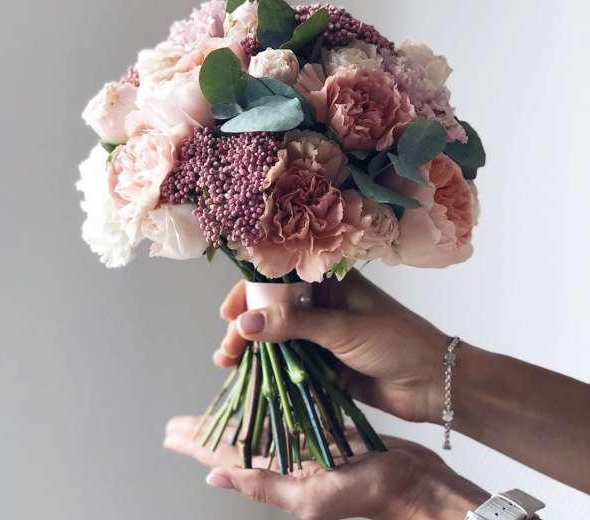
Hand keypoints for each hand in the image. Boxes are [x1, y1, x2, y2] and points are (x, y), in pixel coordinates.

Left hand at [163, 416, 486, 519]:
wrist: (414, 485)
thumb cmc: (369, 495)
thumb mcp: (313, 497)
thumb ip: (265, 487)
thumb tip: (214, 478)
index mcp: (280, 478)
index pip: (227, 458)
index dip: (197, 445)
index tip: (172, 432)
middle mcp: (288, 462)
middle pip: (237, 442)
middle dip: (207, 433)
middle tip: (179, 422)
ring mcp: (306, 447)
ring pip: (260, 429)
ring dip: (234, 419)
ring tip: (212, 410)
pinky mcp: (325, 433)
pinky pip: (289, 418)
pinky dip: (270, 408)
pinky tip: (261, 400)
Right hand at [214, 271, 446, 422]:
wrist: (434, 383)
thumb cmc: (397, 342)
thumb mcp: (344, 329)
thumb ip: (294, 324)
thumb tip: (244, 322)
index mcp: (331, 283)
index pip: (281, 277)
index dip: (252, 290)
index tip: (229, 311)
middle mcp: (322, 304)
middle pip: (273, 308)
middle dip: (247, 324)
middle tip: (228, 346)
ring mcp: (321, 333)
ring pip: (277, 334)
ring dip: (252, 346)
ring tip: (228, 362)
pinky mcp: (323, 361)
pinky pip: (289, 359)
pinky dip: (268, 365)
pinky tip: (248, 373)